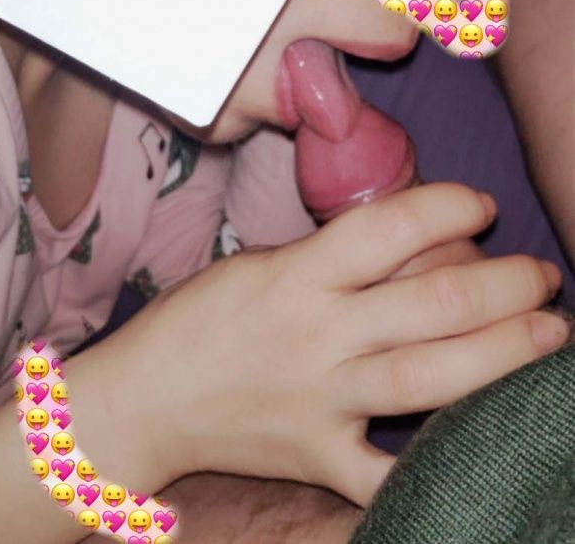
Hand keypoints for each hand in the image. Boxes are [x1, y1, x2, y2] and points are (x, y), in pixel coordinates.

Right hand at [83, 183, 566, 504]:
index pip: (389, 227)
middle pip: (431, 306)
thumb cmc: (198, 318)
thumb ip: (332, 257)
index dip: (448, 206)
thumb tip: (415, 245)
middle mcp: (316, 336)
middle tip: (541, 274)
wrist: (144, 398)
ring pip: (429, 380)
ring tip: (549, 330)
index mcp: (297, 276)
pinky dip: (432, 464)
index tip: (481, 204)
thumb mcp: (261, 263)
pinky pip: (385, 474)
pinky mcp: (317, 456)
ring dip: (503, 353)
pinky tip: (482, 438)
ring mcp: (320, 402)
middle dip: (505, 284)